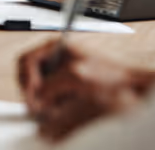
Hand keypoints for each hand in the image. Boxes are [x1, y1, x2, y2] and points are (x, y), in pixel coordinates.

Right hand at [17, 39, 154, 141]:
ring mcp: (58, 71)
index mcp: (56, 46)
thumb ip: (52, 83)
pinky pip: (46, 95)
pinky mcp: (63, 84)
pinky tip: (58, 108)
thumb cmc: (110, 74)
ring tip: (51, 108)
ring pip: (35, 87)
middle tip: (38, 107)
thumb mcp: (76, 75)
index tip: (33, 94)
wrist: (128, 84)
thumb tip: (37, 95)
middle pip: (26, 74)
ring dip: (40, 100)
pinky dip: (49, 103)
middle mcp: (55, 57)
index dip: (26, 78)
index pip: (25, 60)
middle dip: (31, 92)